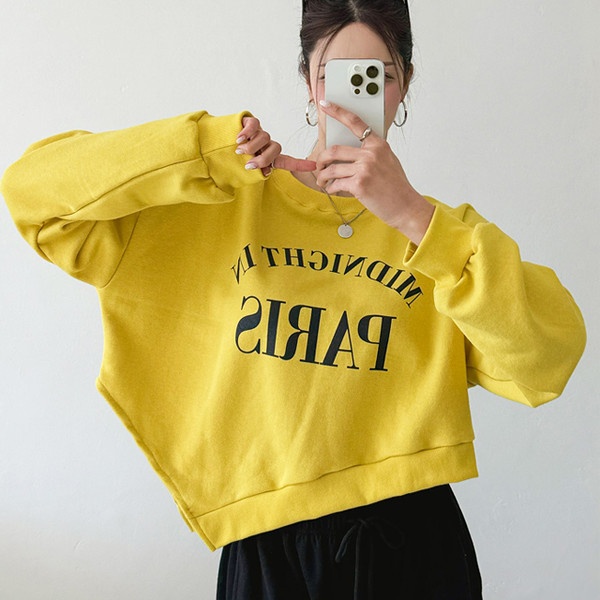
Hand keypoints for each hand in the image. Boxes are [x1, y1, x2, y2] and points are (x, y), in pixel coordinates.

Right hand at [237, 117, 315, 176]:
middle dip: (263, 159)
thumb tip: (265, 172)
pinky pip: (254, 125)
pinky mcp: (250, 123)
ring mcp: (259, 134)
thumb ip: (254, 172)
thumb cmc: (231, 160)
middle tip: (249, 165)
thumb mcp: (243, 170)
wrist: (215, 145)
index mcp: (268, 157)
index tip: (314, 166)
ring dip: (252, 146)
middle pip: (276, 148)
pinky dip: (247, 133)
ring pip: (265, 137)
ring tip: (240, 151)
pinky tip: (238, 139)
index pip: (287, 161)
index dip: (299, 165)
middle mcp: (266, 145)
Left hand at [315, 101, 433, 244]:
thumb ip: (372, 153)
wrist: (405, 206)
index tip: (325, 105)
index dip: (337, 112)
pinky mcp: (359, 185)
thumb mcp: (388, 161)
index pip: (355, 123)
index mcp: (378, 145)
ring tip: (323, 182)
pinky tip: (333, 190)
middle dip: (321, 160)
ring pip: (331, 169)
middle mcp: (371, 154)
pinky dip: (331, 188)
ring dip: (322, 177)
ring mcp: (365, 169)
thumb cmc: (396, 187)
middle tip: (318, 166)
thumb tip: (351, 152)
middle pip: (334, 150)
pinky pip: (336, 184)